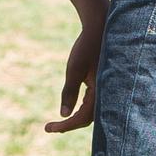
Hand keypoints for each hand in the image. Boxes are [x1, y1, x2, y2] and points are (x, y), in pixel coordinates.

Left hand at [45, 18, 104, 133]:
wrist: (99, 27)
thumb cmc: (86, 47)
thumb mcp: (74, 69)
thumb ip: (70, 92)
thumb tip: (64, 115)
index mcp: (101, 92)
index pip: (82, 118)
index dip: (65, 126)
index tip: (48, 128)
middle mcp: (107, 92)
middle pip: (88, 118)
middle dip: (69, 124)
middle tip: (50, 127)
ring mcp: (106, 87)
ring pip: (91, 111)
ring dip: (76, 117)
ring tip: (59, 121)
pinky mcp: (104, 82)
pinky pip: (94, 102)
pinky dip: (82, 107)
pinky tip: (73, 107)